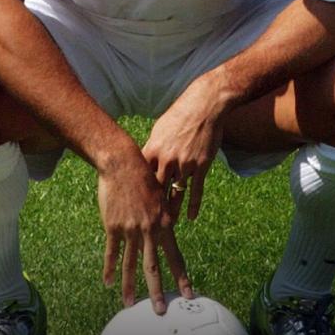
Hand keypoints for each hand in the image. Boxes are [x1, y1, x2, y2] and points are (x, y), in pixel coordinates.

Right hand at [97, 148, 193, 315]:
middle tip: (160, 311)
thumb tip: (170, 224)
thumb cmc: (143, 176)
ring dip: (129, 287)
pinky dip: (110, 269)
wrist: (122, 163)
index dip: (182, 277)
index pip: (175, 257)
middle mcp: (149, 230)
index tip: (189, 295)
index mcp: (164, 224)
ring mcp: (130, 229)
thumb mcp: (160, 195)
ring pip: (130, 265)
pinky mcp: (113, 226)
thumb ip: (164, 214)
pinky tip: (108, 283)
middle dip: (157, 291)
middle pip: (153, 267)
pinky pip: (112, 253)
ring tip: (129, 305)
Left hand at [142, 78, 224, 222]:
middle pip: (156, 189)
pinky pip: (196, 189)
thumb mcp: (159, 129)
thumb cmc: (179, 116)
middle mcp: (167, 158)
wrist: (203, 106)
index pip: (140, 177)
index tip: (130, 209)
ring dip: (171, 211)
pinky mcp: (201, 165)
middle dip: (150, 209)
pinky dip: (193, 205)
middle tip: (146, 226)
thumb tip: (143, 160)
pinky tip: (191, 217)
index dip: (135, 194)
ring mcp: (185, 163)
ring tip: (168, 228)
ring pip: (176, 193)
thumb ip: (152, 148)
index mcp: (153, 149)